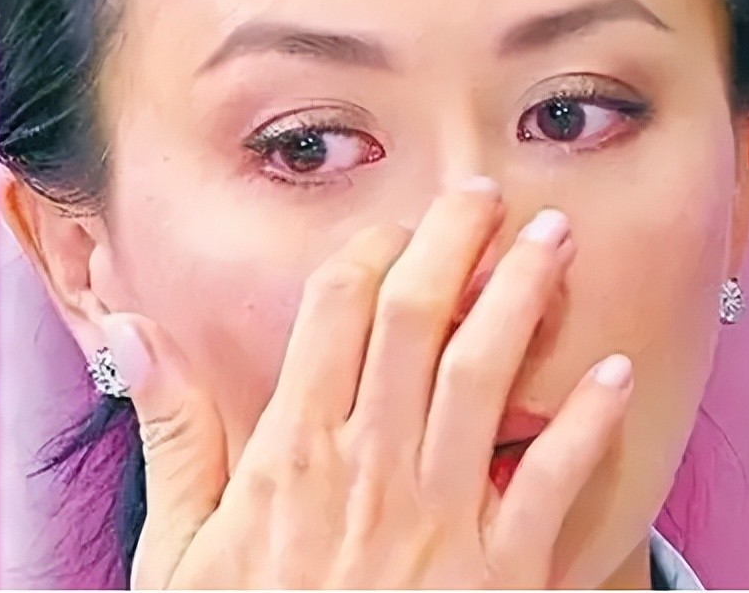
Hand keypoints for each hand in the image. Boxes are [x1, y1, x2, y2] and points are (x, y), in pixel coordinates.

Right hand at [104, 179, 632, 588]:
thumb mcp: (179, 552)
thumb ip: (173, 436)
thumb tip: (133, 337)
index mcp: (292, 454)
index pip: (335, 312)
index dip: (372, 251)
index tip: (398, 225)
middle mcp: (369, 467)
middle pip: (417, 319)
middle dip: (455, 242)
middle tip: (486, 194)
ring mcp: (439, 517)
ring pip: (484, 375)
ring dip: (523, 298)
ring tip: (553, 240)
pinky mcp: (500, 573)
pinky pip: (552, 481)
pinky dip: (587, 422)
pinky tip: (615, 372)